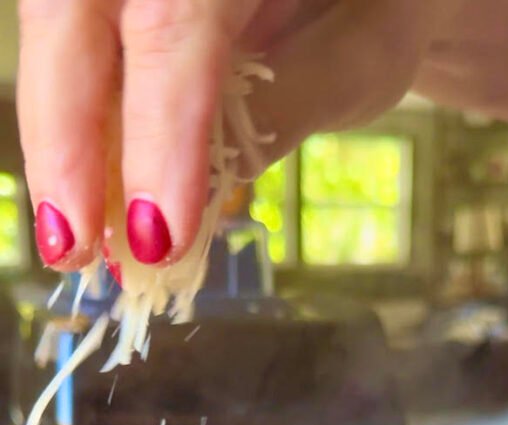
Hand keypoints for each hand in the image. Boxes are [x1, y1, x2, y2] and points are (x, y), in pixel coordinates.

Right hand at [17, 0, 435, 270]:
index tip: (158, 232)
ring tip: (77, 239)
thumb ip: (286, 104)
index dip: (158, 133)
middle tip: (75, 247)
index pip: (173, 21)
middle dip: (66, 140)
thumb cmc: (380, 5)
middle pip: (70, 14)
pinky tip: (86, 197)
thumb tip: (196, 191)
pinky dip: (75, 129)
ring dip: (58, 142)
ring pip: (56, 31)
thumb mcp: (360, 55)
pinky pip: (72, 48)